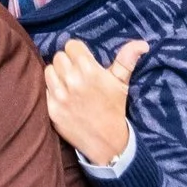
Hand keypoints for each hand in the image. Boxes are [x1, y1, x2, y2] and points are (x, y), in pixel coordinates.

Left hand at [43, 38, 143, 168]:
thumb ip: (127, 59)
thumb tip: (142, 43)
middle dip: (67, 63)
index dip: (77, 53)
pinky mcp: (51, 109)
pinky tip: (63, 97)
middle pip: (59, 56)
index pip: (71, 45)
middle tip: (77, 75)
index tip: (84, 63)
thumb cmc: (114, 108)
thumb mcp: (122, 83)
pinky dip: (51, 91)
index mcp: (89, 70)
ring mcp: (60, 95)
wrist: (107, 143)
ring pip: (49, 70)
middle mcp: (72, 80)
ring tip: (68, 85)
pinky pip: (44, 88)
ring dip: (57, 75)